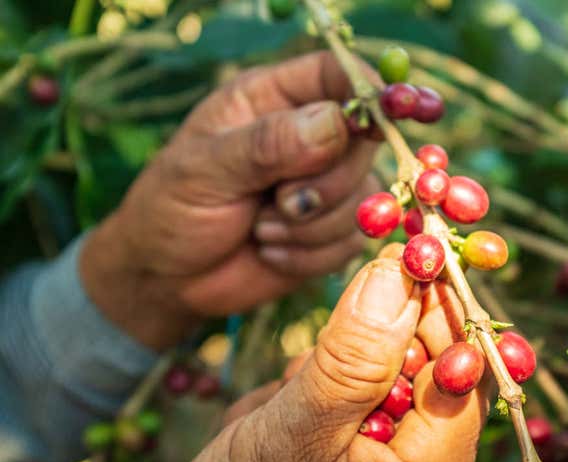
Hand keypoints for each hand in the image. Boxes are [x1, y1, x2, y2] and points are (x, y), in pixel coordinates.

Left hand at [80, 51, 378, 347]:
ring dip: (311, 226)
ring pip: (363, 197)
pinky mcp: (330, 232)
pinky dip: (309, 255)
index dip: (371, 89)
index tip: (398, 109)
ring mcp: (323, 186)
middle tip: (280, 201)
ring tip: (260, 228)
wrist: (168, 278)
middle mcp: (307, 137)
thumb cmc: (172, 209)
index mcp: (272, 100)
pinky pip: (352, 241)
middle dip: (326, 182)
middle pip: (364, 142)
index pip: (336, 75)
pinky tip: (270, 251)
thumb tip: (338, 121)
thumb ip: (268, 143)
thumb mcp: (205, 169)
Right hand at [161, 257, 488, 461]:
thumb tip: (398, 272)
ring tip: (279, 414)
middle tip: (323, 347)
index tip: (407, 257)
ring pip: (376, 372)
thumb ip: (352, 356)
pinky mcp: (347, 449)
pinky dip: (310, 389)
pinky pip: (344, 392)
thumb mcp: (295, 434)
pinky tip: (272, 421)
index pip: (461, 372)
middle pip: (422, 366)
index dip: (438, 310)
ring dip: (329, 371)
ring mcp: (380, 459)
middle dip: (371, 345)